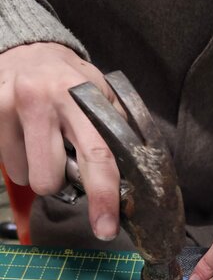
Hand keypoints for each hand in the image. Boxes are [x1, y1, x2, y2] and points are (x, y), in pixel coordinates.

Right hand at [0, 43, 121, 239]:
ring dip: (38, 170)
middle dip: (59, 181)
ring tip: (43, 142)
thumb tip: (132, 183)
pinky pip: (8, 167)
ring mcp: (8, 107)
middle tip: (64, 159)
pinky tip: (26, 137)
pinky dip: (19, 160)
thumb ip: (117, 134)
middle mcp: (41, 100)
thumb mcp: (102, 96)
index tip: (105, 228)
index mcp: (79, 99)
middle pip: (50, 180)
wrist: (29, 50)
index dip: (103, 198)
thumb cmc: (72, 82)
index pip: (96, 156)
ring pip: (26, 177)